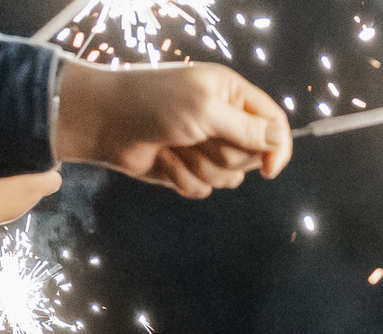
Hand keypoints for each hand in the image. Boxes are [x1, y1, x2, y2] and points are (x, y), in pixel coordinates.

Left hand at [53, 62, 292, 197]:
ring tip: (176, 146)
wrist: (104, 121)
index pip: (274, 123)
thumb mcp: (205, 109)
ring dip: (201, 167)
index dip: (277, 148)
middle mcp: (223, 119)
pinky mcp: (189, 169)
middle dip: (225, 155)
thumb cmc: (152, 103)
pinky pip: (205, 189)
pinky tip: (164, 160)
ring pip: (229, 178)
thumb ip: (246, 128)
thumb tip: (278, 142)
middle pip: (252, 156)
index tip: (268, 170)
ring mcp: (206, 146)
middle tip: (197, 138)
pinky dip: (183, 178)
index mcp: (231, 94)